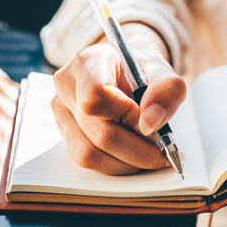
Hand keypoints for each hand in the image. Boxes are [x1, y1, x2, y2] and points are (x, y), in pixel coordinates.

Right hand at [50, 23, 185, 174]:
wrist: (127, 72)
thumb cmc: (143, 72)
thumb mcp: (164, 74)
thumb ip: (166, 92)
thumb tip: (150, 123)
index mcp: (90, 61)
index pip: (96, 95)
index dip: (127, 116)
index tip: (151, 124)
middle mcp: (67, 84)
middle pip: (98, 132)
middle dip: (137, 150)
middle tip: (162, 153)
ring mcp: (61, 109)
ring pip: (89, 154)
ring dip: (126, 163)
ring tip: (149, 156)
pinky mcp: (63, 130)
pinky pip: (86, 159)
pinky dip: (115, 165)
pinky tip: (133, 157)